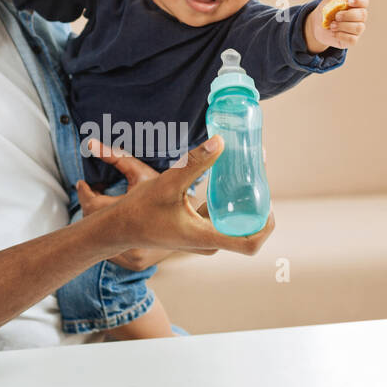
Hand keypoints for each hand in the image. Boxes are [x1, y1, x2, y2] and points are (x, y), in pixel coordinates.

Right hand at [86, 135, 274, 257]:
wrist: (117, 227)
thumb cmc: (139, 210)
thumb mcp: (168, 183)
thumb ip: (194, 163)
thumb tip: (222, 141)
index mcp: (205, 238)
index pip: (250, 244)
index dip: (267, 225)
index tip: (269, 202)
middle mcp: (207, 243)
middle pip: (245, 230)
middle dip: (257, 205)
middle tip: (258, 174)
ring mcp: (201, 239)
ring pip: (232, 223)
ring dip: (242, 202)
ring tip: (246, 172)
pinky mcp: (194, 231)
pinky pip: (219, 219)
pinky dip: (227, 202)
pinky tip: (226, 178)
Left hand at [305, 0, 368, 52]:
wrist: (316, 25)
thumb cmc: (326, 10)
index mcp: (356, 5)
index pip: (364, 1)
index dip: (359, 1)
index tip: (348, 1)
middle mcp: (359, 17)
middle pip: (363, 15)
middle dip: (348, 15)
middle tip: (336, 16)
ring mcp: (356, 29)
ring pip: (359, 28)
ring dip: (343, 26)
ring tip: (332, 25)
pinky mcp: (351, 40)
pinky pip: (353, 40)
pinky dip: (342, 36)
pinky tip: (335, 33)